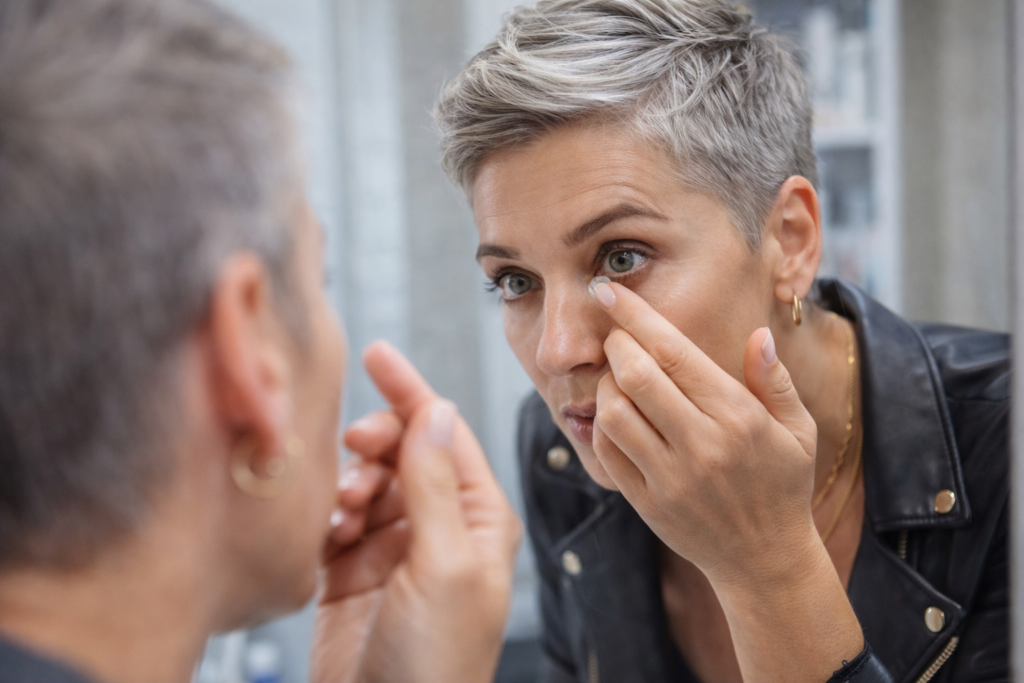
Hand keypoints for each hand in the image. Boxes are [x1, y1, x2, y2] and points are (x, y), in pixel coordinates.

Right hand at [312, 341, 521, 682]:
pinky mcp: (350, 572)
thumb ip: (435, 484)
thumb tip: (435, 410)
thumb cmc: (436, 662)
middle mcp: (438, 527)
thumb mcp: (444, 564)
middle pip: (403, 450)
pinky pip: (334, 520)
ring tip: (343, 507)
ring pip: (365, 481)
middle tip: (355, 445)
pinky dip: (326, 514)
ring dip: (349, 482)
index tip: (376, 354)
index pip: (446, 434)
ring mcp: (393, 549)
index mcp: (478, 519)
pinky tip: (325, 530)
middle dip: (377, 441)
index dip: (411, 392)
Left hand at [590, 282, 816, 582]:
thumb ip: (775, 381)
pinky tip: (617, 414)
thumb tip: (755, 334)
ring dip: (605, 385)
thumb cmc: (782, 485)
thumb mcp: (798, 431)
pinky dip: (602, 424)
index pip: (675, 353)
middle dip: (616, 344)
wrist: (765, 561)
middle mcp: (702, 445)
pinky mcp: (646, 503)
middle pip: (635, 376)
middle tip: (616, 336)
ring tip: (618, 378)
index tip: (607, 289)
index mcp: (738, 417)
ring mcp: (670, 477)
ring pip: (613, 412)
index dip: (636, 315)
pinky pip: (607, 452)